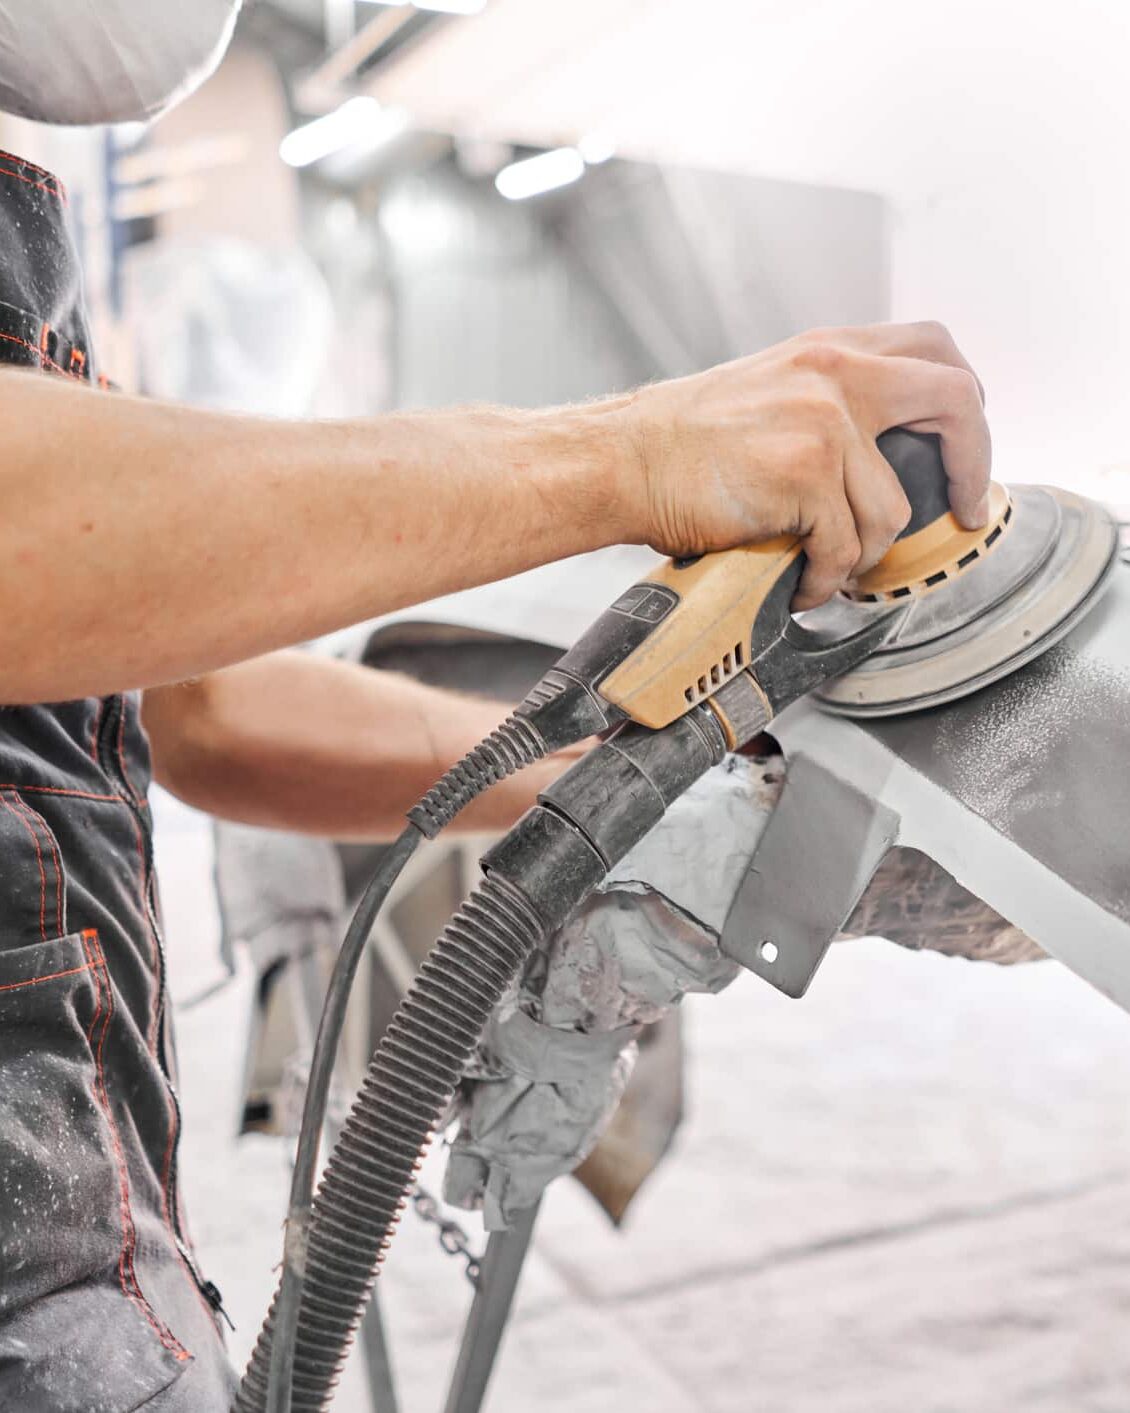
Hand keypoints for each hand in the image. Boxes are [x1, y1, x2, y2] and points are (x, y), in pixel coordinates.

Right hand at [615, 321, 990, 608]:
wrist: (621, 461)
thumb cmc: (678, 442)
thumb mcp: (767, 390)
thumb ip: (827, 401)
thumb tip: (880, 458)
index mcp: (829, 350)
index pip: (934, 351)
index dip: (966, 401)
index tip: (963, 450)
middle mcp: (836, 373)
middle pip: (955, 401)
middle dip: (973, 466)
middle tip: (966, 509)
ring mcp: (824, 422)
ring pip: (891, 509)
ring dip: (861, 554)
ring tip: (822, 568)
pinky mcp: (804, 474)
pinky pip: (844, 549)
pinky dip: (823, 580)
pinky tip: (796, 582)